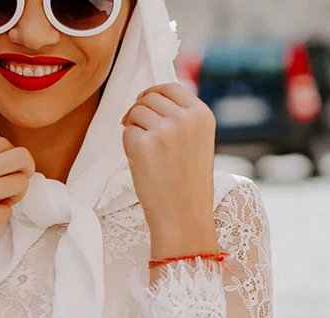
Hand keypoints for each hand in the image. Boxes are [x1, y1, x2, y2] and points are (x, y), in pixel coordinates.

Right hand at [0, 137, 35, 276]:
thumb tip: (2, 165)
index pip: (4, 144)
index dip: (12, 158)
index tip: (9, 169)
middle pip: (21, 158)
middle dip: (26, 170)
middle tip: (18, 182)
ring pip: (21, 184)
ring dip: (16, 194)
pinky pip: (8, 213)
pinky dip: (0, 217)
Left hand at [121, 82, 220, 254]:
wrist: (183, 218)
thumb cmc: (188, 187)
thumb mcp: (197, 143)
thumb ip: (182, 119)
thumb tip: (149, 99)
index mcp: (202, 114)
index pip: (171, 87)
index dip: (153, 92)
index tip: (142, 101)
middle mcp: (185, 118)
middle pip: (150, 97)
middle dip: (139, 110)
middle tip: (136, 129)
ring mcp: (164, 130)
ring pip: (136, 112)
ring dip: (133, 128)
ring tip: (143, 153)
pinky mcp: (143, 144)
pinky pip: (127, 132)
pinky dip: (128, 145)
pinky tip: (140, 163)